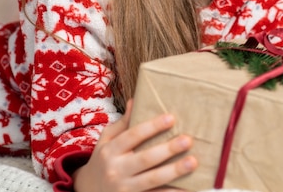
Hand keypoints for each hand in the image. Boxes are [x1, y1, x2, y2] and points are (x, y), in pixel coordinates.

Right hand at [73, 99, 197, 191]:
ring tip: (193, 162)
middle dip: (168, 150)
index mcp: (110, 150)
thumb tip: (135, 100)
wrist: (89, 191)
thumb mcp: (106, 140)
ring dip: (174, 171)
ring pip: (152, 179)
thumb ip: (123, 123)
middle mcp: (116, 170)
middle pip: (145, 158)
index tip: (171, 118)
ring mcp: (124, 188)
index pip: (133, 136)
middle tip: (188, 140)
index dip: (152, 127)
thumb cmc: (103, 160)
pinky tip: (188, 188)